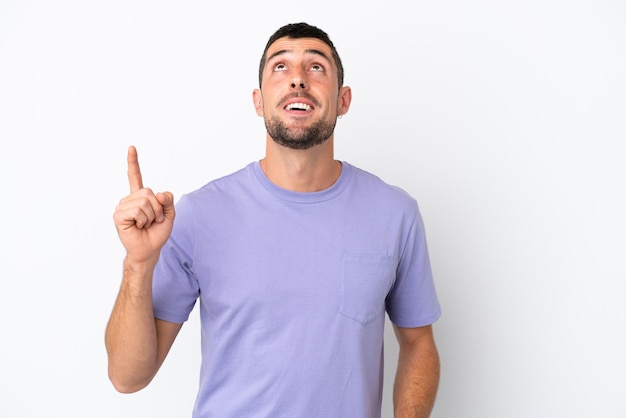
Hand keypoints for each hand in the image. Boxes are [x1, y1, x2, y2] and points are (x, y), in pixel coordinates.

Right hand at [113, 146, 174, 265]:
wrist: (149, 250)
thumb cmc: (156, 233)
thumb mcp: (169, 215)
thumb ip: (168, 201)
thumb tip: (159, 193)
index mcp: (140, 197)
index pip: (135, 177)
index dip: (133, 162)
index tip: (131, 148)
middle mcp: (129, 199)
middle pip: (149, 192)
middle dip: (157, 208)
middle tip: (152, 220)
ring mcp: (122, 207)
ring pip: (145, 201)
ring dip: (151, 216)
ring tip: (145, 224)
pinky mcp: (119, 215)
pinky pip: (138, 210)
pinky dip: (143, 220)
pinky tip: (138, 226)